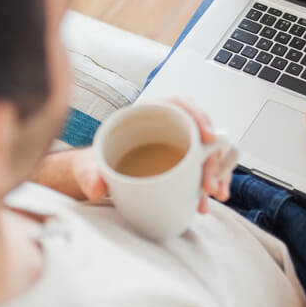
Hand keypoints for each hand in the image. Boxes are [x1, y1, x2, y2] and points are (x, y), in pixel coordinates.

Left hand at [72, 98, 231, 212]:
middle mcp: (168, 128)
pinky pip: (201, 171)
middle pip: (200, 134)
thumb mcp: (89, 165)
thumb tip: (97, 187)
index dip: (199, 117)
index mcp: (148, 114)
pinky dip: (209, 184)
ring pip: (206, 154)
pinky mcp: (180, 166)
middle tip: (208, 183)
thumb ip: (89, 174)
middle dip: (212, 158)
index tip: (208, 136)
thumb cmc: (97, 161)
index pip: (181, 105)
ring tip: (213, 194)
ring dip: (216, 173)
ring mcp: (177, 147)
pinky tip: (206, 201)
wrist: (97, 175)